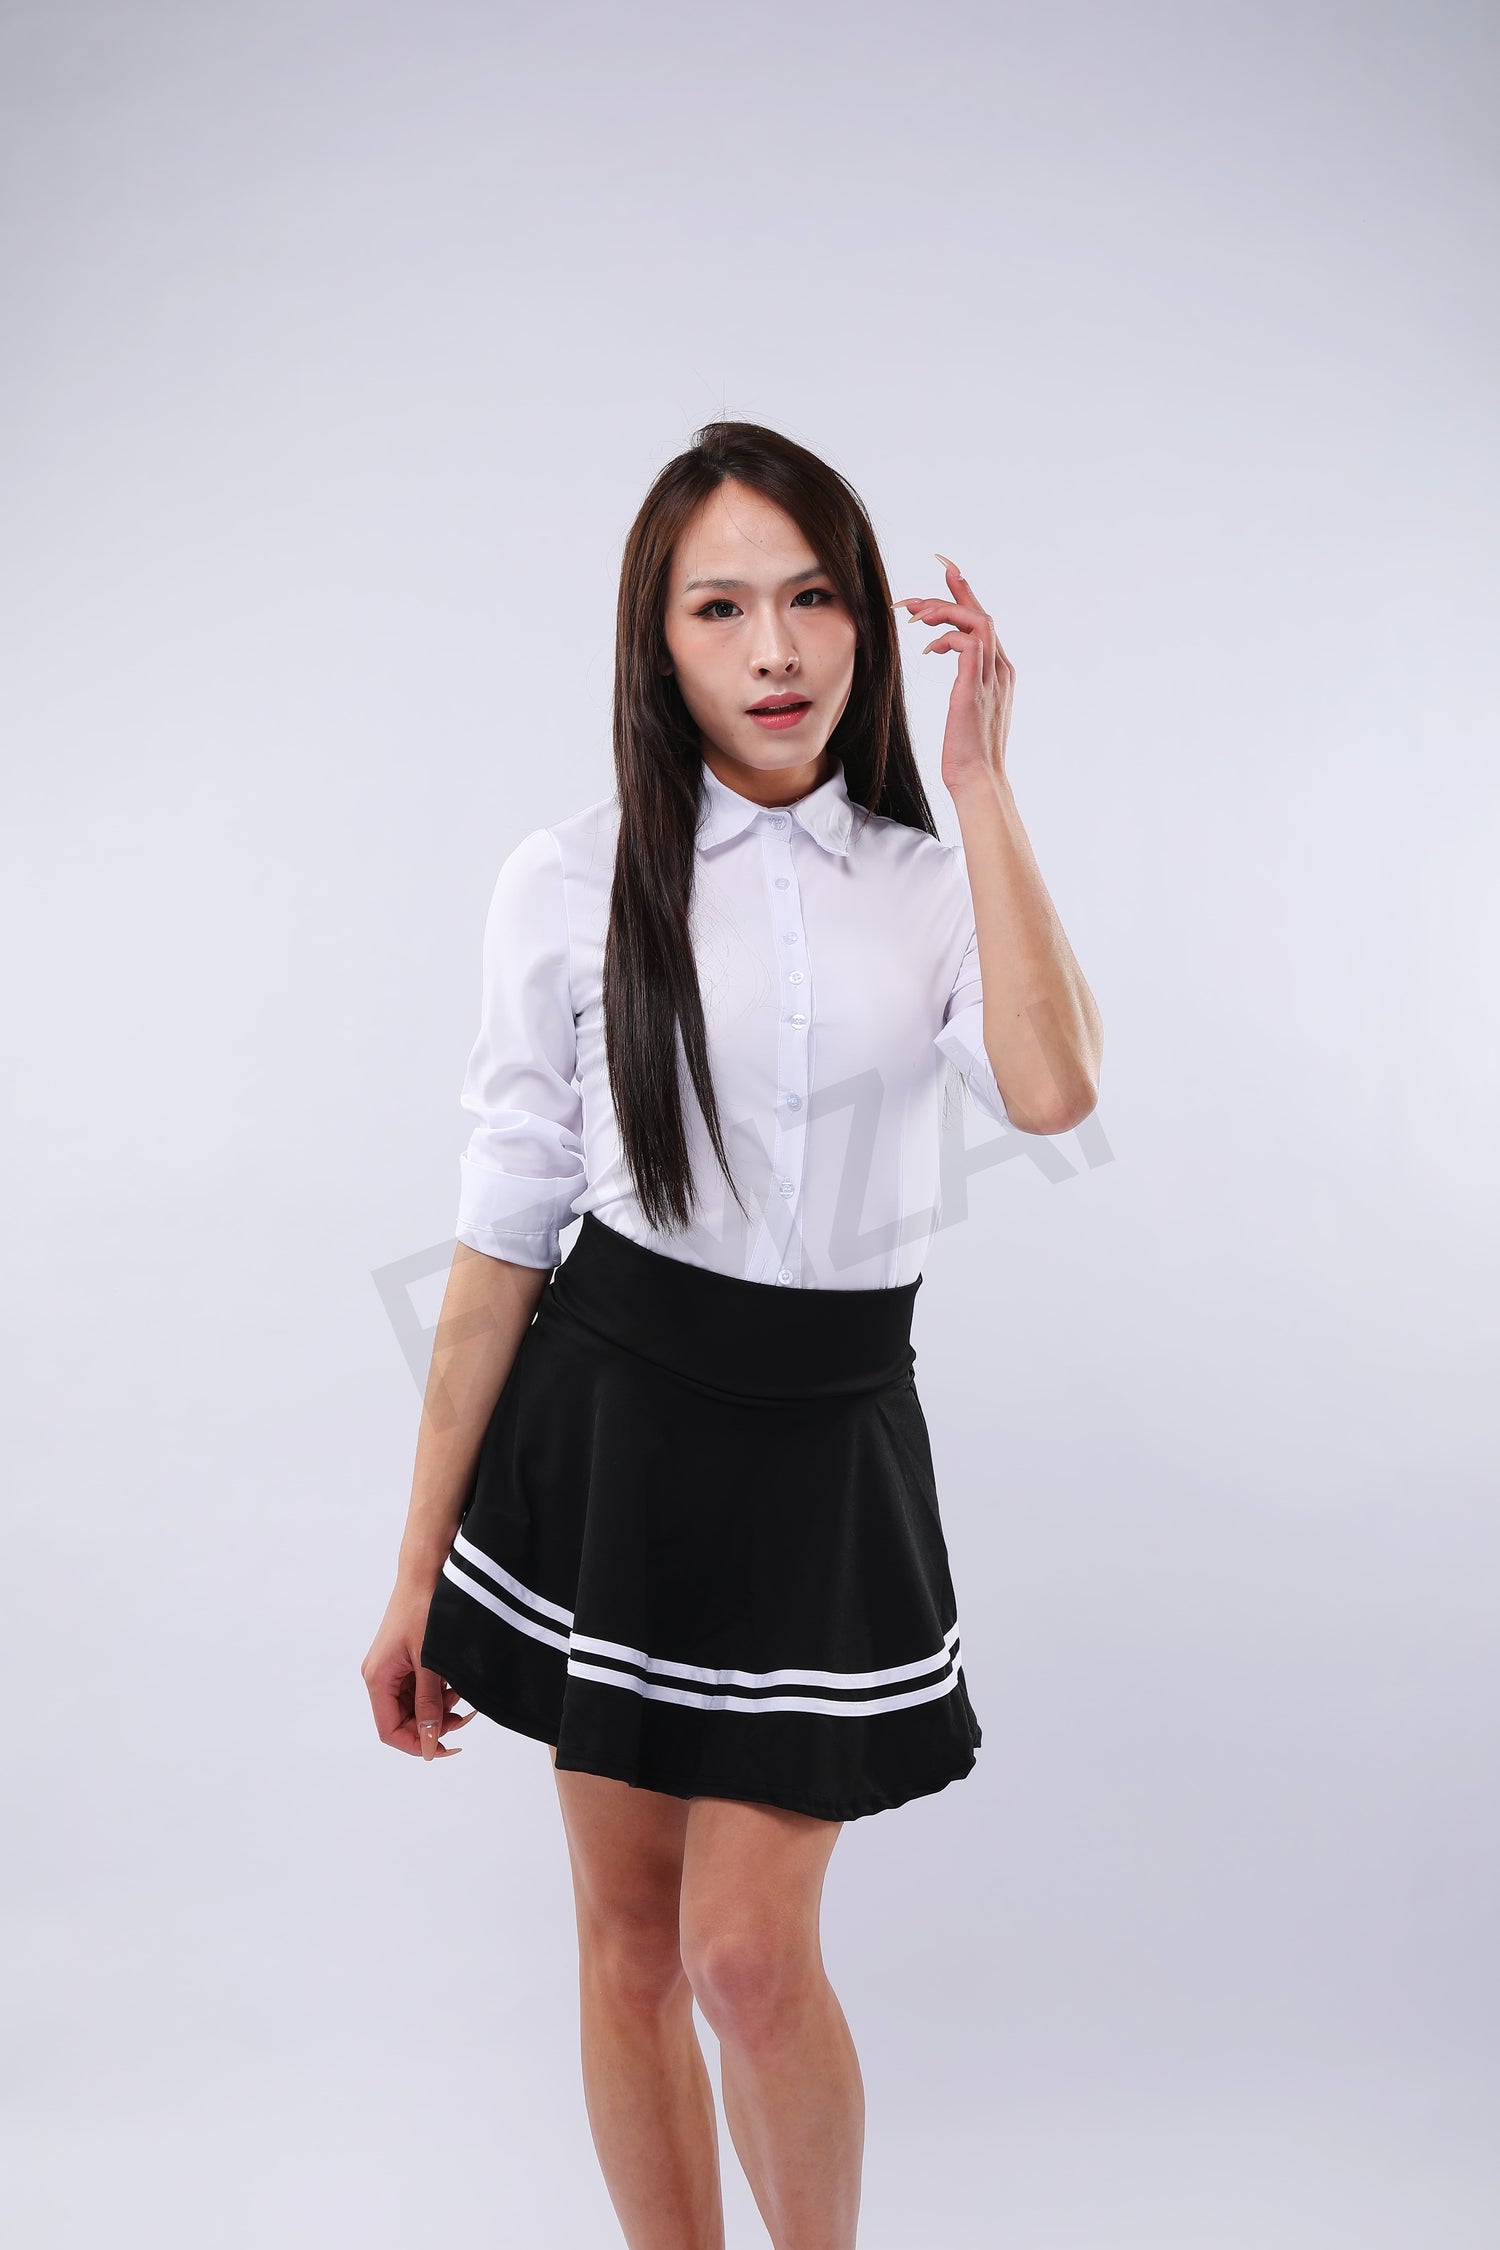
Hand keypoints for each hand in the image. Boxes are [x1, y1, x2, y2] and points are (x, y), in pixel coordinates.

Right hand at [362, 1588, 476, 1761]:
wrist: (426, 1573)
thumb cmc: (423, 1610)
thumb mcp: (430, 1663)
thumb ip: (429, 1705)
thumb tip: (428, 1744)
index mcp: (378, 1679)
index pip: (390, 1731)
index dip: (416, 1744)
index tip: (444, 1747)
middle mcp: (380, 1676)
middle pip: (403, 1719)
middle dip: (433, 1723)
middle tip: (464, 1717)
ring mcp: (391, 1667)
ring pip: (414, 1704)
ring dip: (439, 1706)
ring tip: (461, 1693)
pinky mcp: (404, 1659)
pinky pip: (419, 1687)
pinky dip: (438, 1690)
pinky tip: (454, 1681)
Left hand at [897, 554, 1013, 797]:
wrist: (978, 781)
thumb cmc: (967, 753)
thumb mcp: (966, 708)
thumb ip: (965, 679)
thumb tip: (947, 656)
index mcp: (999, 672)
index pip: (983, 621)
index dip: (965, 591)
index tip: (945, 568)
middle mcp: (1000, 669)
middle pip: (980, 613)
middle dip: (949, 593)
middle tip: (912, 597)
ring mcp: (991, 677)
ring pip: (976, 621)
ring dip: (942, 611)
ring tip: (914, 617)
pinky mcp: (975, 688)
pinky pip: (967, 644)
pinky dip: (946, 637)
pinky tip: (927, 647)